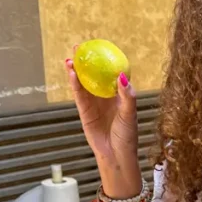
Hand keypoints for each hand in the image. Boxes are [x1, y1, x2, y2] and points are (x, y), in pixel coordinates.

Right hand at [65, 55, 139, 194]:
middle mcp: (105, 97)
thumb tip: (122, 76)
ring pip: (84, 83)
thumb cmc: (127, 136)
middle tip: (80, 46)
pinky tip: (72, 73)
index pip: (111, 73)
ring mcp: (94, 104)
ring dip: (77, 70)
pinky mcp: (85, 112)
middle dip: (87, 61)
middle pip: (94, 75)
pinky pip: (79, 95)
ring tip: (71, 58)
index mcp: (119, 95)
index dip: (105, 60)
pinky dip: (75, 84)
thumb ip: (127, 95)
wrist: (116, 155)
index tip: (99, 47)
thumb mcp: (130, 114)